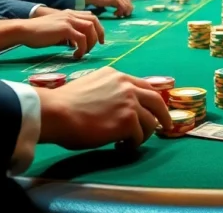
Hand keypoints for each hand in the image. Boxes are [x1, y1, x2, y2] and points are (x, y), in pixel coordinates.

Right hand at [15, 12, 105, 58]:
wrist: (24, 30)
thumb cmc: (36, 33)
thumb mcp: (55, 31)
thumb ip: (67, 35)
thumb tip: (75, 44)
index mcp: (69, 14)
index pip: (90, 16)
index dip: (97, 28)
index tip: (99, 39)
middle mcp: (71, 14)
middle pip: (94, 20)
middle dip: (99, 33)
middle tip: (99, 45)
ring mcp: (68, 20)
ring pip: (90, 29)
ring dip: (91, 42)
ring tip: (84, 52)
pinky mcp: (65, 28)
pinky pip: (81, 38)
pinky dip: (82, 48)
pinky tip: (76, 55)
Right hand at [36, 66, 172, 149]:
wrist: (56, 112)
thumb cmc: (65, 104)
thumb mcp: (91, 86)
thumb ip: (108, 91)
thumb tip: (116, 105)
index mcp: (116, 75)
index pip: (143, 85)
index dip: (151, 99)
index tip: (154, 109)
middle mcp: (127, 85)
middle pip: (157, 100)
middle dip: (163, 115)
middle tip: (166, 126)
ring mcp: (129, 102)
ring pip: (150, 121)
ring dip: (143, 135)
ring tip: (129, 143)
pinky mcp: (128, 120)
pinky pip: (138, 136)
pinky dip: (131, 144)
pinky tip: (119, 147)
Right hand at [87, 0, 133, 16]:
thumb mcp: (112, 1)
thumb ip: (118, 4)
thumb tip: (124, 11)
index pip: (130, 4)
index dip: (127, 11)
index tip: (121, 14)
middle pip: (130, 7)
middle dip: (126, 13)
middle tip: (119, 16)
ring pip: (127, 8)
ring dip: (122, 13)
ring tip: (116, 15)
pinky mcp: (115, 0)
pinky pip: (122, 8)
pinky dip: (119, 13)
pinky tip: (114, 14)